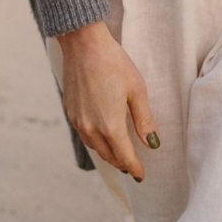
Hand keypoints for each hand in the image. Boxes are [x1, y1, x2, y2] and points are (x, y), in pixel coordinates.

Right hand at [56, 20, 158, 179]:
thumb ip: (144, 120)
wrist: (83, 45)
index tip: (141, 176)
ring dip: (108, 153)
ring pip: (95, 147)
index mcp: (110, 125)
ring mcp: (77, 121)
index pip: (125, 157)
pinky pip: (84, 135)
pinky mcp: (69, 112)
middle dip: (122, 163)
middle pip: (108, 156)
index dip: (135, 168)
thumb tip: (152, 144)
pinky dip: (96, 141)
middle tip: (133, 167)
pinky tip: (102, 136)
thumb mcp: (137, 90)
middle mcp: (91, 128)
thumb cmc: (114, 63)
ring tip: (119, 154)